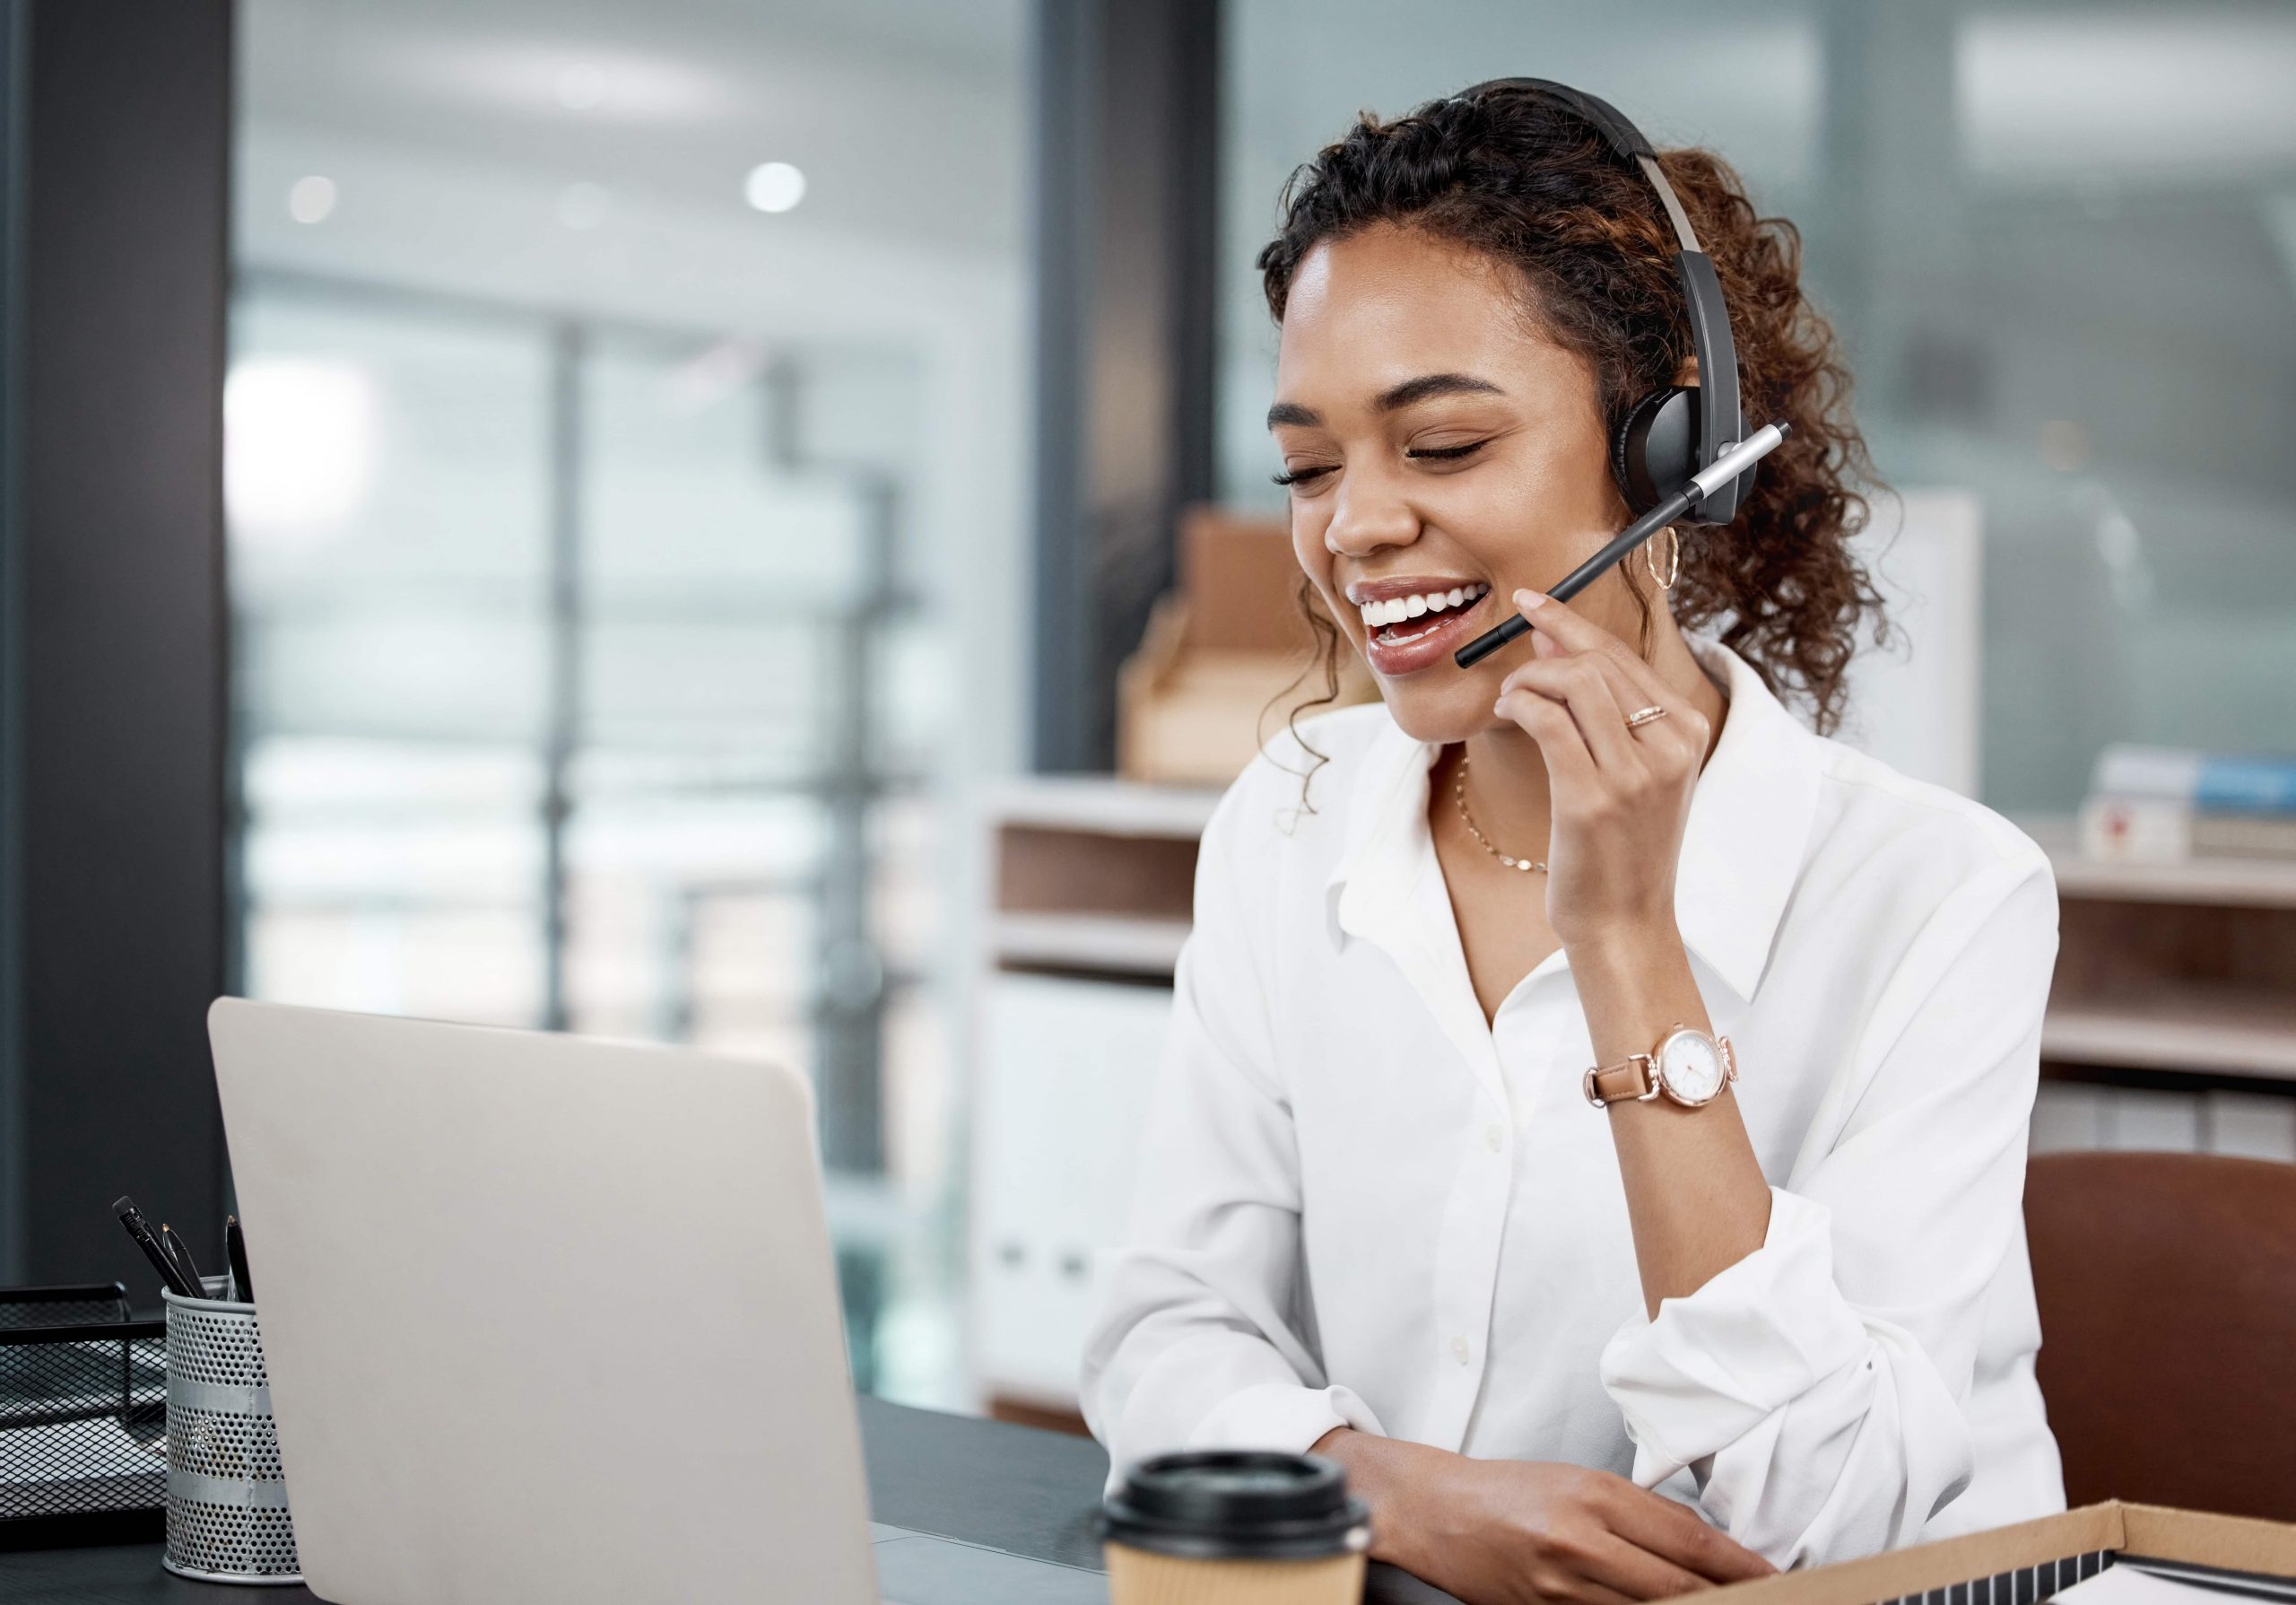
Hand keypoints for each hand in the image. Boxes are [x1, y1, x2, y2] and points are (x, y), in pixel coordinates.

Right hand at [1401, 1455, 1769, 1604]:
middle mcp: (1582, 1540)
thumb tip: (1708, 1548)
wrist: (1437, 1511)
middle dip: (1730, 1601)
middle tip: (1771, 1603)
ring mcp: (1562, 1586)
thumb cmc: (1511, 1491)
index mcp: (1596, 1494)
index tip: (1778, 1579)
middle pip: (1680, 1588)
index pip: (1690, 1541)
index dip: (1743, 1568)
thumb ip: (1643, 1514)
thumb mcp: (1581, 1481)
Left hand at [1490, 589, 1711, 950]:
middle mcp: (1671, 746)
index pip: (1624, 655)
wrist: (1626, 922)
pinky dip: (1519, 704)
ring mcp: (1636, 773)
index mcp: (1689, 731)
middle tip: (1513, 674)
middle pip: (1596, 662)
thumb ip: (1604, 706)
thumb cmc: (1621, 846)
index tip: (1532, 602)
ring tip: (1510, 700)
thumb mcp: (1633, 770)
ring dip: (1526, 679)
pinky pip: (1547, 721)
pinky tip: (1508, 713)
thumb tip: (1553, 638)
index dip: (1571, 621)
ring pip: (1572, 682)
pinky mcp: (1593, 798)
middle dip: (1543, 652)